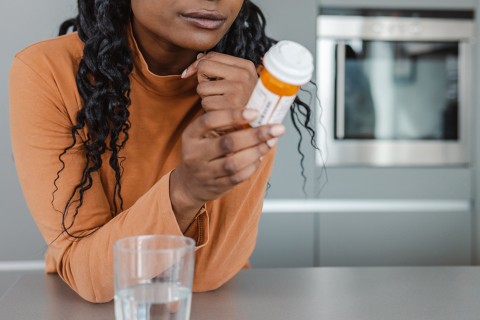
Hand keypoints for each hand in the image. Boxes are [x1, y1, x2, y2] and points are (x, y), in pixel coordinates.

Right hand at [170, 108, 284, 228]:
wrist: (189, 184)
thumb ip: (223, 125)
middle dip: (255, 135)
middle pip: (227, 143)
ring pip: (234, 162)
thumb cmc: (202, 152)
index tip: (255, 112)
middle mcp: (195, 154)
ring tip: (271, 142)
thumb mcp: (203, 135)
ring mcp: (205, 172)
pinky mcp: (216, 186)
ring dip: (257, 151)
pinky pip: (238, 177)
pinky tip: (260, 157)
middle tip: (276, 129)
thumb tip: (257, 115)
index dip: (232, 115)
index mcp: (191, 135)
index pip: (210, 121)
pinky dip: (252, 166)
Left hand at [182, 52, 257, 112]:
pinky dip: (209, 109)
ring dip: (206, 97)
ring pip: (202, 87)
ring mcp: (237, 90)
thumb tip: (197, 58)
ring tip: (221, 102)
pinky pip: (205, 102)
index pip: (212, 56)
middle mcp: (242, 75)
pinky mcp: (230, 105)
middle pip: (204, 67)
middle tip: (212, 90)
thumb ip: (220, 68)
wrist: (260, 123)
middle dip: (201, 80)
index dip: (196, 64)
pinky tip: (221, 110)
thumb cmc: (245, 101)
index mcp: (245, 66)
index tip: (189, 73)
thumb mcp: (240, 80)